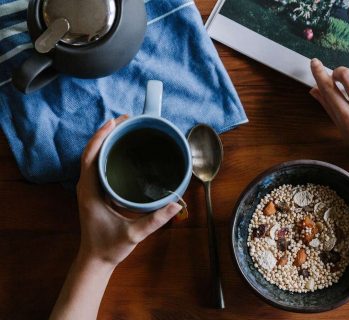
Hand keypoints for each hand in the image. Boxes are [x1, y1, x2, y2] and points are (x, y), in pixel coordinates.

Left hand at [76, 115, 181, 266]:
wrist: (96, 260)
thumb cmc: (109, 247)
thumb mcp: (134, 234)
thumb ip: (155, 220)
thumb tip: (176, 204)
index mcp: (90, 192)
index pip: (90, 157)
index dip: (101, 137)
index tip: (115, 122)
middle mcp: (87, 186)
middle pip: (92, 152)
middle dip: (107, 133)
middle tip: (126, 119)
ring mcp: (90, 189)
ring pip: (94, 157)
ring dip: (107, 141)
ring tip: (125, 128)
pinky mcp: (96, 192)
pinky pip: (99, 166)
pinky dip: (108, 153)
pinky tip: (123, 149)